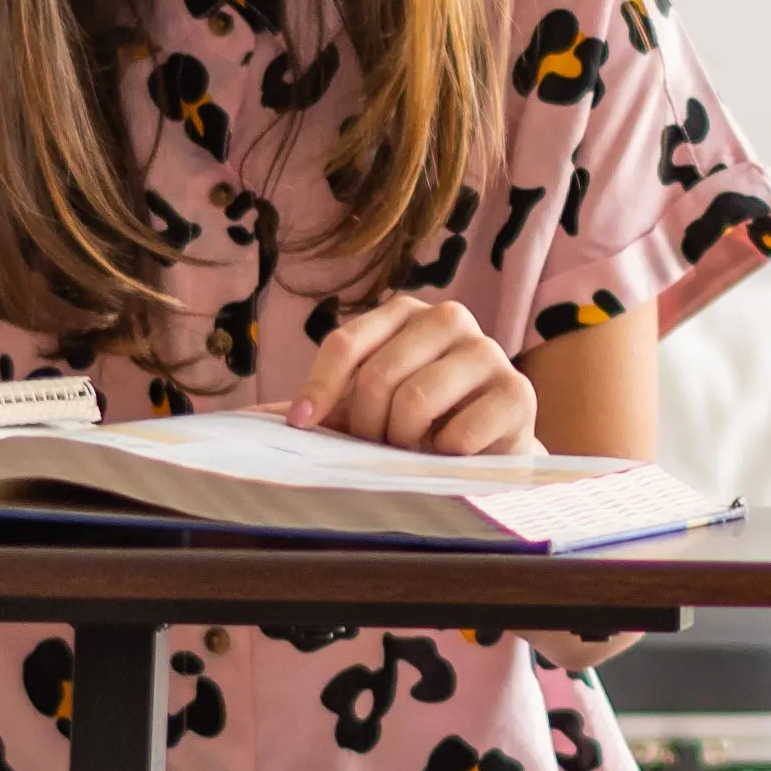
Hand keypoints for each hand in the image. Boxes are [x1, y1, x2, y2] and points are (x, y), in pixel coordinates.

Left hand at [290, 292, 537, 458]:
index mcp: (405, 313)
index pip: (346, 344)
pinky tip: (452, 455)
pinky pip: (457, 434)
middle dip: (369, 426)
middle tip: (382, 446)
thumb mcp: (364, 409)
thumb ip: (320, 404)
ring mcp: (488, 352)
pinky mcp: (517, 393)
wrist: (487, 455)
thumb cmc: (415, 428)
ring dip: (405, 442)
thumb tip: (253, 423)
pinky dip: (442, 457)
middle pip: (378, 376)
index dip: (319, 389)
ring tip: (417, 449)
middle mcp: (449, 318)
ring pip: (415, 401)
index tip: (303, 425)